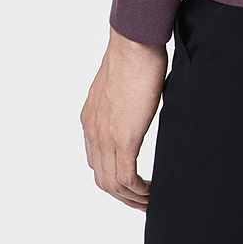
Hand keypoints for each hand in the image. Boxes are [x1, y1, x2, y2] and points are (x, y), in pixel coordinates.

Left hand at [81, 26, 168, 209]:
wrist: (134, 41)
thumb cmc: (135, 51)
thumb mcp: (124, 83)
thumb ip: (125, 99)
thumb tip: (140, 99)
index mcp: (91, 118)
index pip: (96, 160)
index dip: (113, 177)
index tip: (132, 183)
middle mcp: (93, 131)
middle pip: (101, 178)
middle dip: (122, 195)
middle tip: (143, 201)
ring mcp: (105, 137)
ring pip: (112, 184)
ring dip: (131, 198)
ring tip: (150, 202)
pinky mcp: (123, 138)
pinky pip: (126, 178)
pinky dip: (138, 192)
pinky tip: (151, 193)